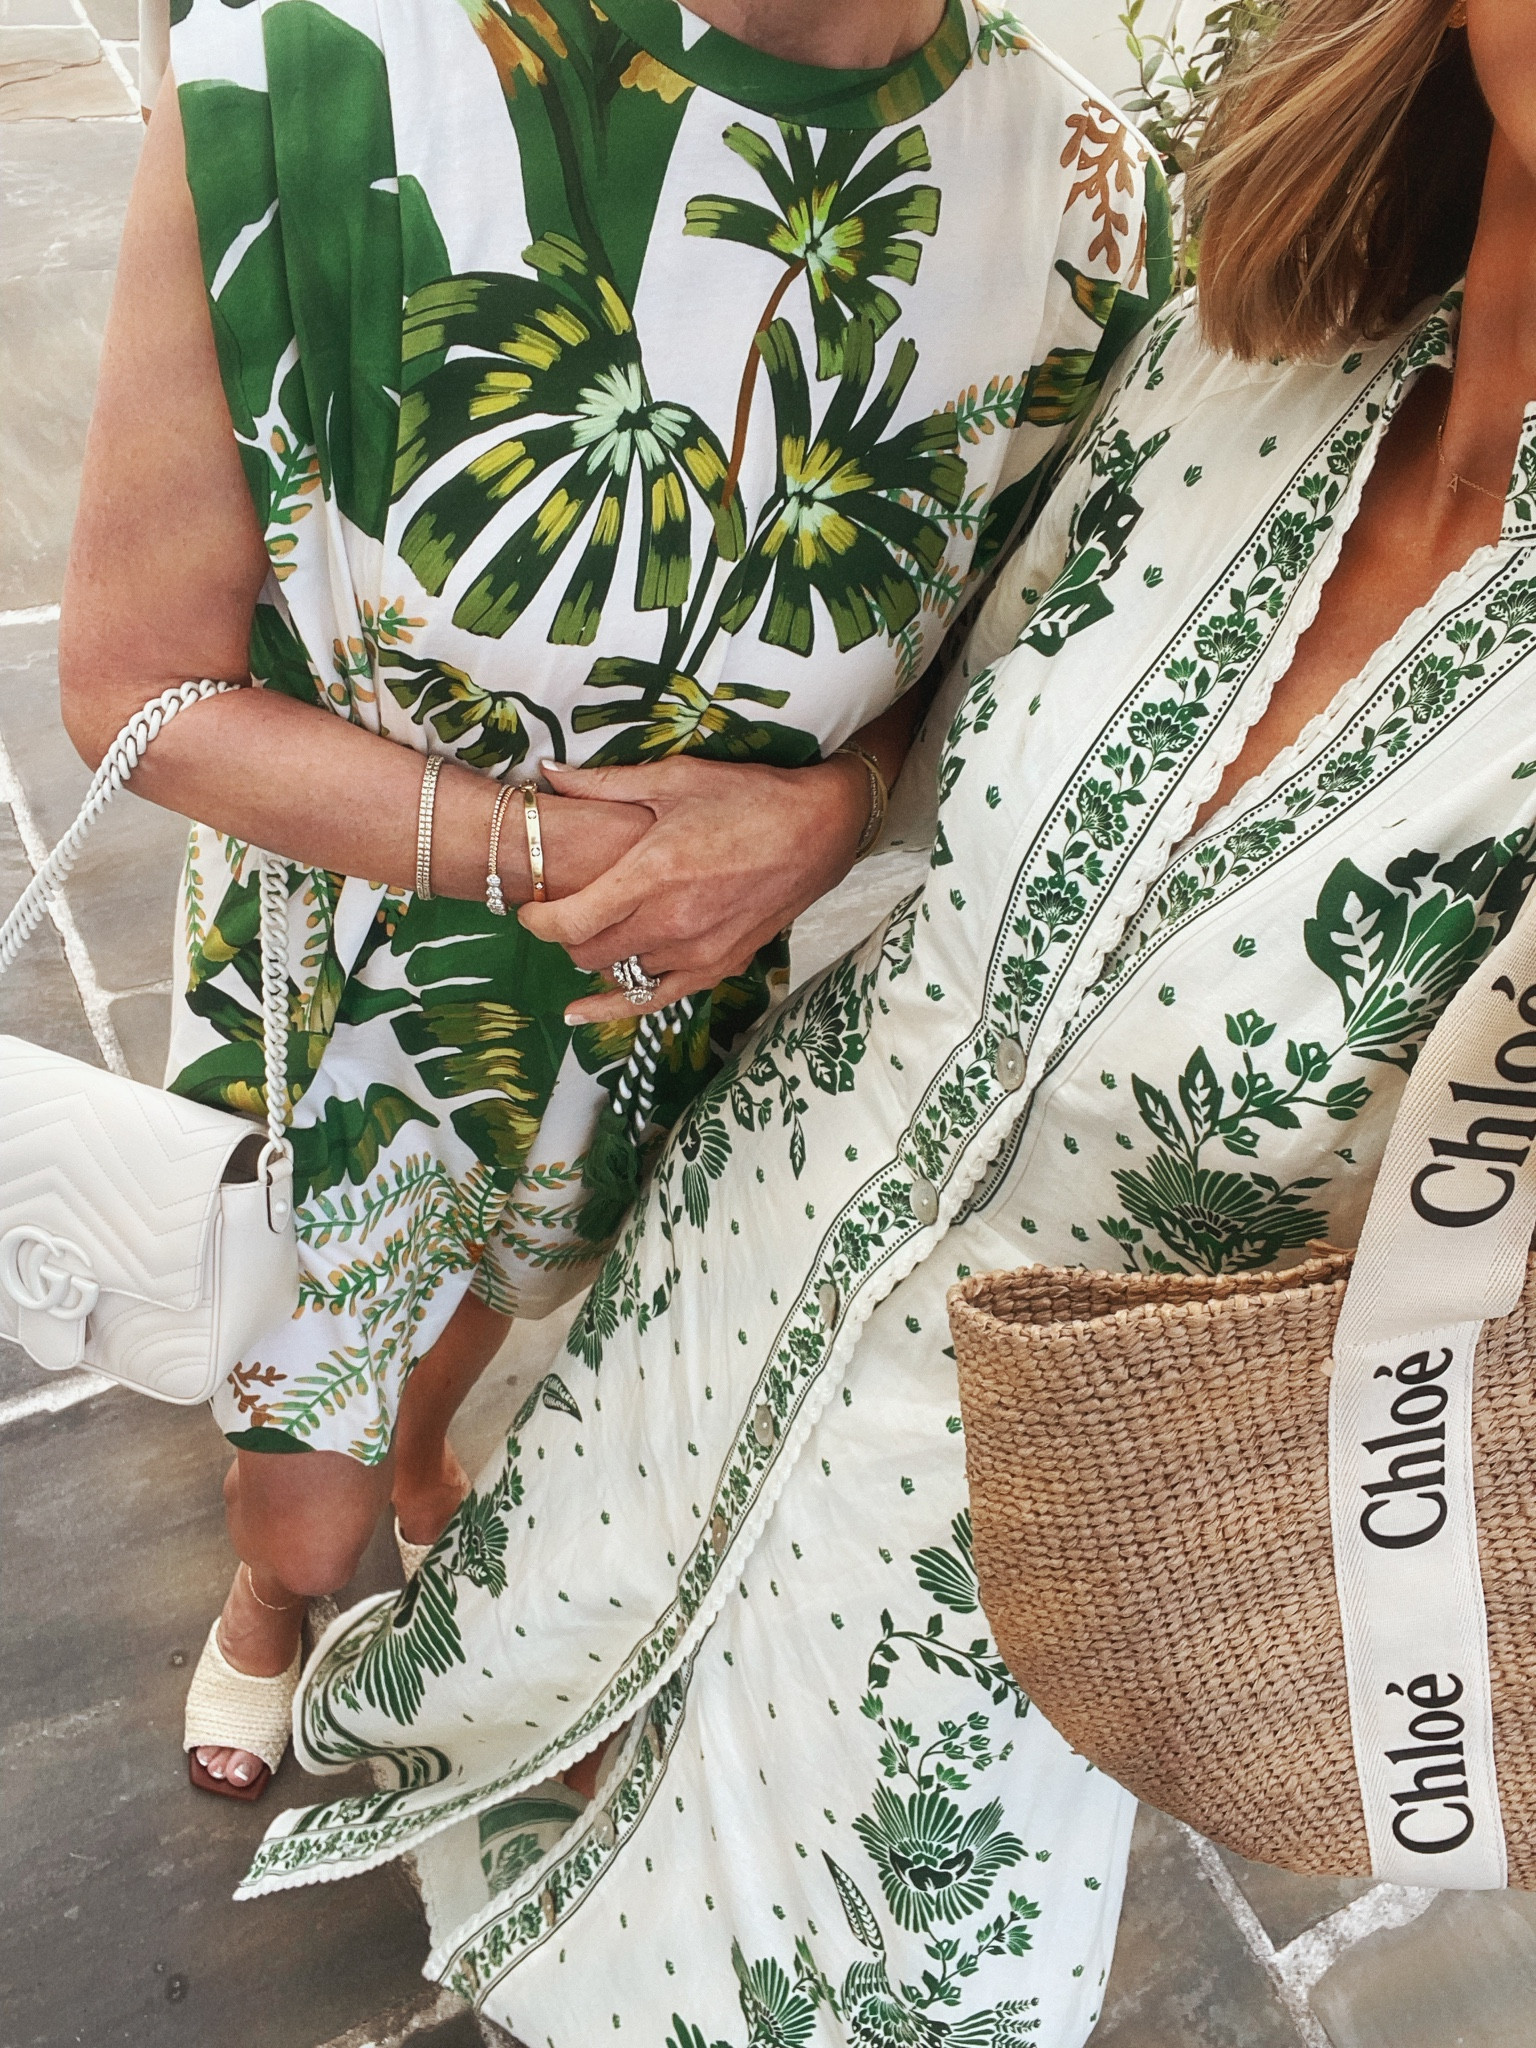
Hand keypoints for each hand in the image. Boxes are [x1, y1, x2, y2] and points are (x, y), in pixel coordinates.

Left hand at [520, 754, 870, 1022]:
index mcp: (651, 874)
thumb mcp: (674, 779)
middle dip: (565, 936)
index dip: (537, 921)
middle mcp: (670, 922)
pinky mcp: (719, 965)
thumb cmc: (747, 799)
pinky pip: (655, 999)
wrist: (817, 831)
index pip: (569, 921)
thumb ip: (604, 785)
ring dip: (600, 956)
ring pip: (619, 973)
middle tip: (565, 911)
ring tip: (597, 929)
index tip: (530, 908)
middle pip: (587, 952)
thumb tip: (548, 777)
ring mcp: (696, 950)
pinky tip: (583, 1011)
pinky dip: (616, 1006)